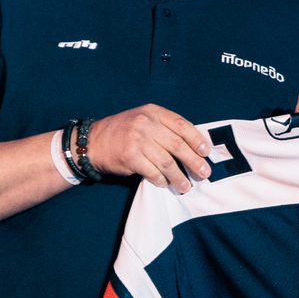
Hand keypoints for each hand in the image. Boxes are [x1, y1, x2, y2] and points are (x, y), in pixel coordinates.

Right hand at [84, 104, 215, 192]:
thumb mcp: (143, 119)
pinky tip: (165, 183)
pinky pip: (153, 172)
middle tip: (204, 173)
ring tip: (186, 186)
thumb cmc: (123, 132)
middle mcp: (146, 124)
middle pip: (178, 145)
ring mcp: (138, 140)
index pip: (182, 125)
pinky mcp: (130, 157)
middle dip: (194, 161)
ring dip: (179, 177)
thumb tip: (193, 146)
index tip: (206, 152)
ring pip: (167, 162)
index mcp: (153, 112)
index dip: (197, 140)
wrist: (92, 142)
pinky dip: (161, 180)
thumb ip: (165, 127)